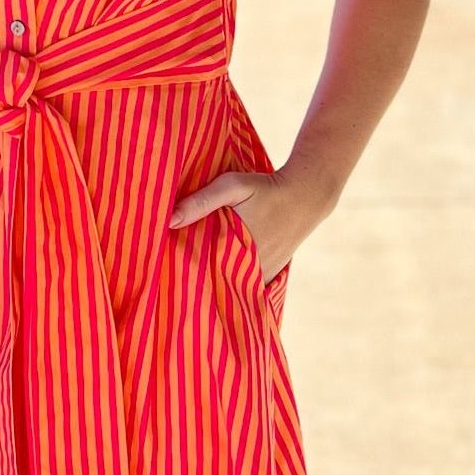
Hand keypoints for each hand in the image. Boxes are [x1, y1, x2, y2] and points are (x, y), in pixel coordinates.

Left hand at [167, 162, 332, 283]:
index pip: (202, 273)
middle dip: (198, 281)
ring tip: (193, 280)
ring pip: (232, 287)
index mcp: (237, 251)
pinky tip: (221, 274)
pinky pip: (248, 287)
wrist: (305, 195)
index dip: (184, 272)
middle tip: (177, 277)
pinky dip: (235, 283)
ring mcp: (264, 275)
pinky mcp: (272, 274)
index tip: (168, 271)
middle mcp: (252, 269)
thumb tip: (169, 220)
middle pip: (216, 283)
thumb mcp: (233, 187)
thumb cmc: (265, 189)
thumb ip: (201, 202)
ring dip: (216, 283)